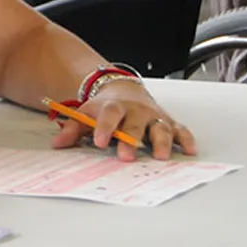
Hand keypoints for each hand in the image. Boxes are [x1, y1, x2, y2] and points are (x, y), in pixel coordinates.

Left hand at [51, 80, 197, 161]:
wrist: (123, 90)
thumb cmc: (105, 107)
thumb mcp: (86, 113)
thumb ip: (73, 128)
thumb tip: (57, 144)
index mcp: (114, 107)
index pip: (109, 114)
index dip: (105, 127)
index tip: (99, 141)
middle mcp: (136, 111)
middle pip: (135, 124)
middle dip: (132, 140)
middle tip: (127, 156)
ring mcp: (154, 116)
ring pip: (160, 127)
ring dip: (162, 141)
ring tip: (161, 156)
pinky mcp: (168, 122)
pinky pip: (180, 130)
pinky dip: (186, 139)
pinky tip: (189, 150)